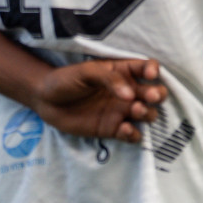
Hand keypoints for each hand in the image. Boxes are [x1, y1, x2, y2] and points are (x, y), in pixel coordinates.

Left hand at [31, 58, 166, 141]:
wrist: (45, 101)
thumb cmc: (66, 80)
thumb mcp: (87, 71)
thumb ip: (110, 79)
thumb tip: (130, 95)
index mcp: (123, 72)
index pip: (147, 68)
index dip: (153, 70)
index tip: (150, 75)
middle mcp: (128, 91)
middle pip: (155, 93)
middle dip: (157, 94)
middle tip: (149, 97)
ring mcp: (121, 111)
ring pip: (148, 114)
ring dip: (147, 113)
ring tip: (135, 111)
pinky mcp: (112, 129)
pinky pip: (131, 134)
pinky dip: (134, 134)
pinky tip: (125, 129)